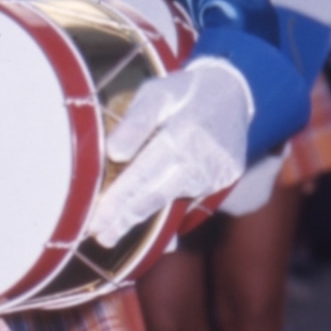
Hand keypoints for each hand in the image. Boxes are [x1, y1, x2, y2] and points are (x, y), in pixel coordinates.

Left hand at [89, 57, 252, 241]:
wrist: (234, 92)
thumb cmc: (184, 92)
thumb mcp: (157, 93)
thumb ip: (135, 122)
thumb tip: (113, 153)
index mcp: (183, 135)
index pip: (144, 175)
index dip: (119, 200)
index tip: (95, 220)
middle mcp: (203, 158)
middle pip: (157, 195)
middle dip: (126, 219)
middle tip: (102, 237)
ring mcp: (217, 171)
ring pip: (172, 198)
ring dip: (141, 215)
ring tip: (113, 233)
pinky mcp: (225, 177)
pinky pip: (190, 194)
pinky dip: (165, 203)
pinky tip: (142, 212)